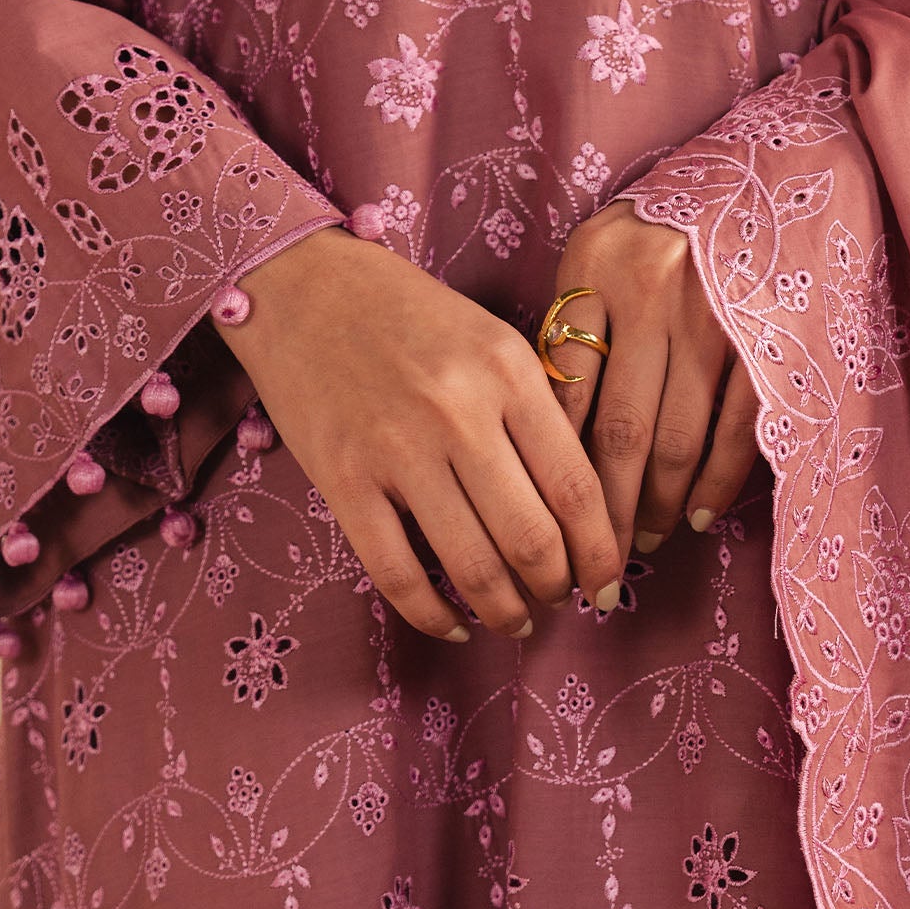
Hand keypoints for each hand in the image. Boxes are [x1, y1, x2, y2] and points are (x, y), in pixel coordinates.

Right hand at [218, 227, 623, 638]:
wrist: (302, 286)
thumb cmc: (409, 315)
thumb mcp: (492, 340)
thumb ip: (537, 410)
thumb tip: (580, 506)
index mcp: (510, 372)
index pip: (577, 486)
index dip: (601, 550)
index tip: (606, 581)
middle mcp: (459, 413)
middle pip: (532, 538)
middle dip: (557, 587)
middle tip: (561, 600)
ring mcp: (397, 450)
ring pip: (472, 566)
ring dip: (505, 610)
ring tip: (516, 619)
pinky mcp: (342, 480)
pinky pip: (398, 573)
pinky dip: (433, 614)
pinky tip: (453, 623)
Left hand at [545, 202, 759, 574]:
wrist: (773, 168)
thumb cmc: (665, 222)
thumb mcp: (601, 249)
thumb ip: (573, 324)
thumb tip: (542, 437)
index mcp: (598, 262)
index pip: (563, 389)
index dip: (549, 469)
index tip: (539, 522)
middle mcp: (655, 287)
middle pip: (619, 430)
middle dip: (603, 513)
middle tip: (589, 571)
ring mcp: (718, 314)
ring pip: (676, 439)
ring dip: (657, 507)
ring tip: (641, 546)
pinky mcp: (770, 336)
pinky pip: (737, 429)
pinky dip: (716, 482)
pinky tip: (697, 517)